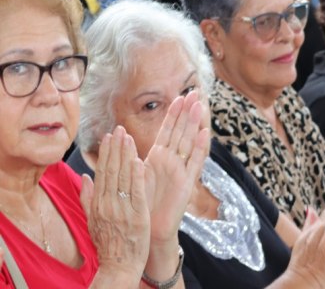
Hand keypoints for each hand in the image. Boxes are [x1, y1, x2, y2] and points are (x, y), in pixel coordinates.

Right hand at [80, 126, 149, 280]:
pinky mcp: (136, 216)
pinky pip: (136, 192)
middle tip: (119, 129)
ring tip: (128, 137)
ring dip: (125, 155)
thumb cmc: (108, 243)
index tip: (109, 136)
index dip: (105, 153)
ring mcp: (121, 209)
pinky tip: (138, 160)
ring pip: (123, 177)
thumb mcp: (92, 220)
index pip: (101, 172)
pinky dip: (136, 176)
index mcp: (97, 204)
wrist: (118, 266)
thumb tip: (84, 177)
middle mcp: (107, 204)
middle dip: (115, 148)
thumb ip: (87, 197)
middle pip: (111, 170)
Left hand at [144, 90, 209, 243]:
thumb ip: (129, 158)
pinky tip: (203, 132)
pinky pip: (194, 162)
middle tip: (194, 92)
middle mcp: (171, 162)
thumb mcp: (131, 178)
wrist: (148, 232)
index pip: (167, 131)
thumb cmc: (139, 206)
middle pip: (181, 131)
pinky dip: (199, 147)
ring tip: (199, 104)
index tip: (178, 96)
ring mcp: (181, 171)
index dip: (173, 114)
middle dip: (187, 112)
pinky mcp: (187, 183)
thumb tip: (121, 136)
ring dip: (194, 123)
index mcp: (157, 159)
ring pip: (188, 141)